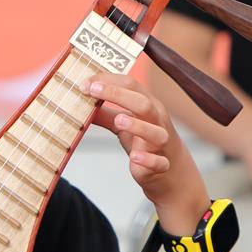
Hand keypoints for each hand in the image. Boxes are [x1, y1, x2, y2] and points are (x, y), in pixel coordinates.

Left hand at [85, 73, 206, 214]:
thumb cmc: (144, 140)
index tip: (85, 83)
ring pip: (155, 132)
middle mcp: (157, 120)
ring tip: (118, 120)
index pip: (131, 85)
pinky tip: (135, 158)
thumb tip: (82, 103)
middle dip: (118, 95)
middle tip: (94, 90)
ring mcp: (161, 143)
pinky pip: (158, 162)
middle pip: (143, 103)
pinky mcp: (160, 165)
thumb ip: (105, 113)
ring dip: (137, 126)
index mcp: (148, 105)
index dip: (108, 81)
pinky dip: (147, 160)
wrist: (169, 170)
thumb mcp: (125, 123)